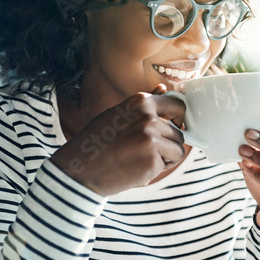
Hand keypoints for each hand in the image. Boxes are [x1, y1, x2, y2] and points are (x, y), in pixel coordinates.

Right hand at [52, 84, 186, 196]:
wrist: (80, 170)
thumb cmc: (96, 143)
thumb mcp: (117, 115)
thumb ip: (143, 105)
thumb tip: (164, 88)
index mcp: (139, 102)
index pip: (177, 104)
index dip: (179, 118)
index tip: (174, 125)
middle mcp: (147, 117)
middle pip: (178, 133)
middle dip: (167, 145)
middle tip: (144, 151)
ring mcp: (151, 138)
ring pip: (178, 150)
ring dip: (164, 158)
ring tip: (140, 159)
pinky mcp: (152, 160)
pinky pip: (169, 164)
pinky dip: (157, 170)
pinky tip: (136, 168)